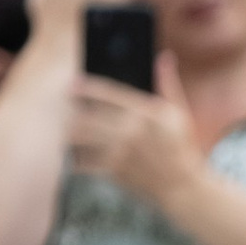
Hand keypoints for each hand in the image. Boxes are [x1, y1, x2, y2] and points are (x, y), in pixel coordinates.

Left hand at [65, 69, 203, 215]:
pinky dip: (76, 158)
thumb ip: (168, 84)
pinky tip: (75, 155)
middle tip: (62, 109)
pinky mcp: (114, 172)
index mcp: (145, 113)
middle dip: (71, 112)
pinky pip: (84, 162)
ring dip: (70, 134)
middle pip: (88, 116)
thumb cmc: (182, 148)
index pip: (109, 94)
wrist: (183, 187)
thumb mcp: (179, 113)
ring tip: (64, 131)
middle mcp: (130, 131)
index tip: (72, 84)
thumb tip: (164, 57)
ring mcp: (120, 153)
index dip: (87, 87)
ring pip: (82, 139)